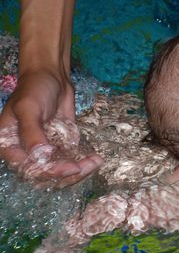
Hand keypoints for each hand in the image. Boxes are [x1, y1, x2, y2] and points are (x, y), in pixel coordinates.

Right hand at [0, 70, 102, 186]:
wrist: (51, 77)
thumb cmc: (34, 89)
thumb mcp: (29, 108)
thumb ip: (31, 132)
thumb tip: (41, 155)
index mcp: (9, 146)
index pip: (29, 169)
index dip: (51, 173)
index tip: (72, 168)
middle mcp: (25, 152)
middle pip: (46, 176)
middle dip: (69, 174)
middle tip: (89, 166)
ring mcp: (45, 151)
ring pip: (61, 172)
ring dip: (79, 171)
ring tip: (95, 162)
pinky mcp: (61, 147)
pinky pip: (71, 161)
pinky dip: (84, 163)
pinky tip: (96, 159)